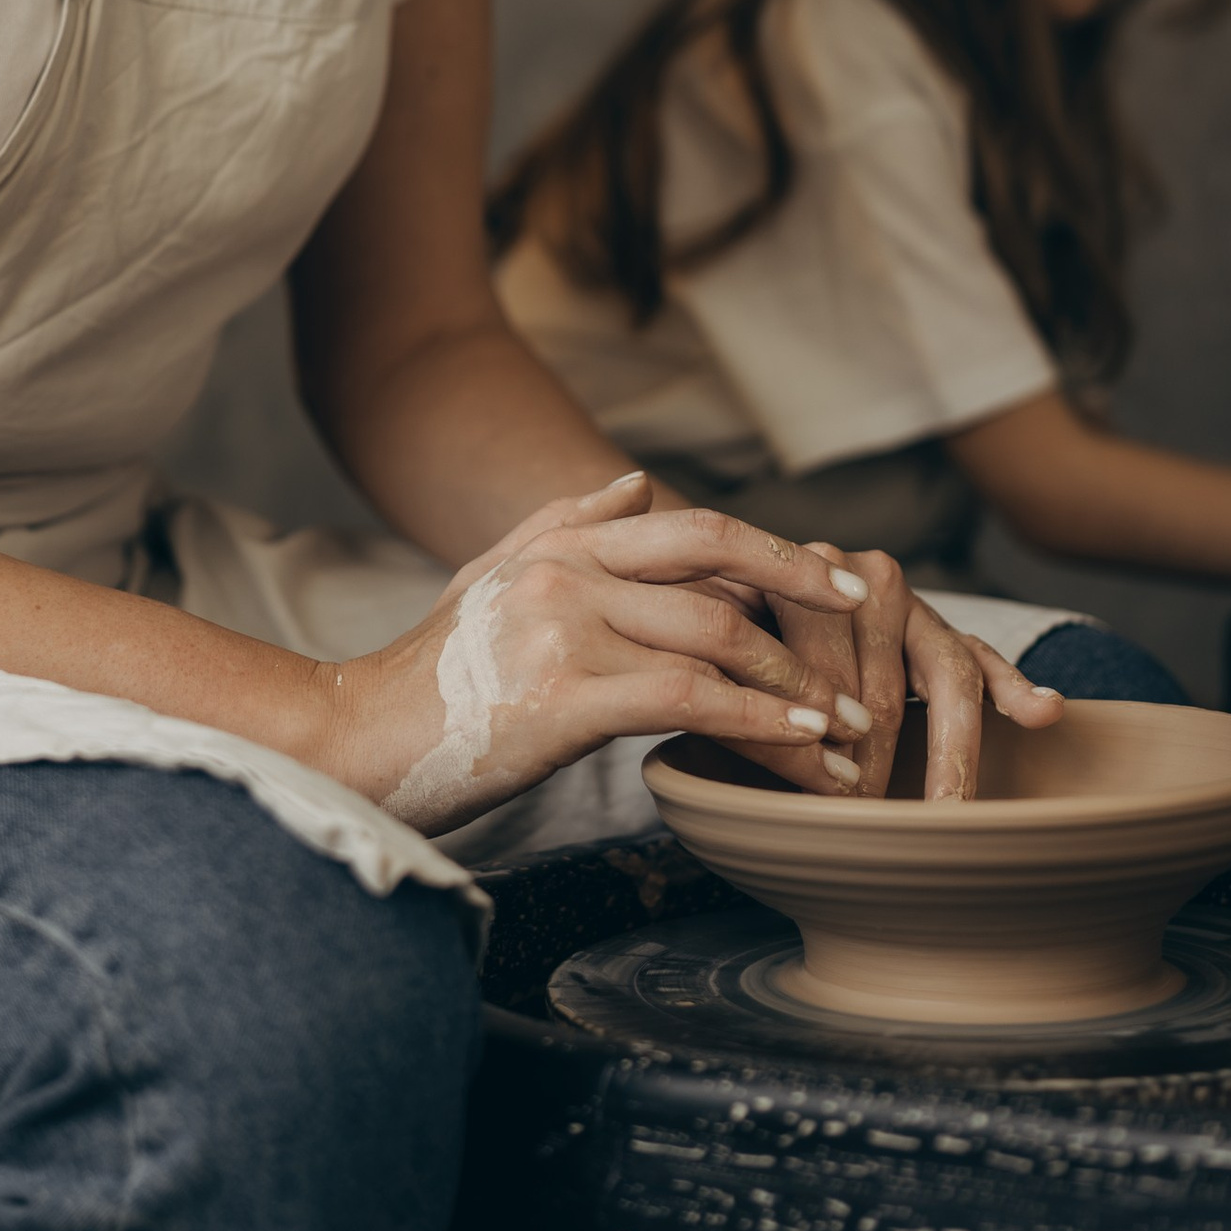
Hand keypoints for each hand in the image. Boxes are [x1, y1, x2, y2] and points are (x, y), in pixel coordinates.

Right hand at [324, 476, 1050, 833]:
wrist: (350, 743)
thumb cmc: (428, 681)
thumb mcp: (490, 581)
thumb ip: (563, 525)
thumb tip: (634, 482)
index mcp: (558, 541)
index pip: (689, 527)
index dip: (773, 551)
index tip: (840, 580)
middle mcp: (565, 567)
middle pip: (717, 559)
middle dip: (809, 592)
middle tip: (880, 630)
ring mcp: (563, 625)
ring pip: (716, 636)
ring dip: (799, 684)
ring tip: (856, 729)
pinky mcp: (562, 694)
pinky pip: (689, 700)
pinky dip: (760, 721)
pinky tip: (807, 749)